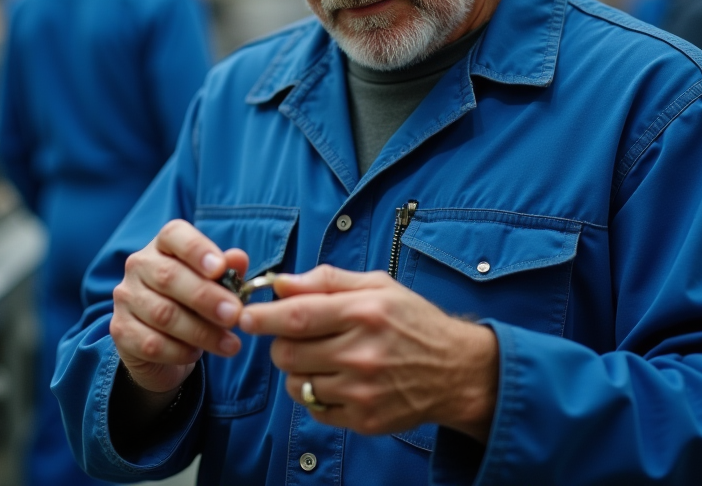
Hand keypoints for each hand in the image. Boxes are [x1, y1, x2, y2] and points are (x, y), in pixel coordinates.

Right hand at [110, 219, 248, 395]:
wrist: (162, 342)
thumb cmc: (192, 303)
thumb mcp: (214, 285)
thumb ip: (227, 271)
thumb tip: (239, 258)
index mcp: (163, 246)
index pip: (174, 235)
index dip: (197, 249)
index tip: (219, 268)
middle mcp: (138, 266)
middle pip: (169, 276)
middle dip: (206, 297)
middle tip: (235, 315)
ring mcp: (126, 298)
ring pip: (163, 314)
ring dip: (201, 331)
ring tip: (230, 343)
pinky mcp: (121, 331)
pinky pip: (152, 344)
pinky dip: (180, 352)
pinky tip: (197, 354)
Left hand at [239, 265, 497, 442]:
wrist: (456, 370)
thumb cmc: (413, 321)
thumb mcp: (377, 286)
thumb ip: (326, 281)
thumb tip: (280, 283)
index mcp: (364, 312)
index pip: (296, 316)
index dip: (262, 317)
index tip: (245, 316)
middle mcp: (362, 353)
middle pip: (288, 354)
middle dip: (280, 344)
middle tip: (294, 337)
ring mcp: (362, 391)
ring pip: (296, 384)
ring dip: (298, 371)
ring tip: (321, 358)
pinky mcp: (364, 420)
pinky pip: (315, 409)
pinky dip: (316, 394)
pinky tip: (337, 380)